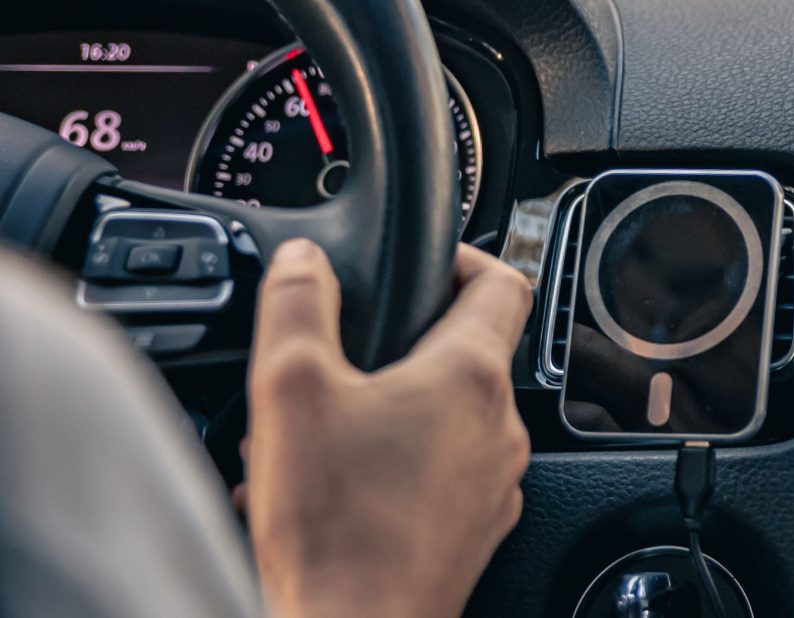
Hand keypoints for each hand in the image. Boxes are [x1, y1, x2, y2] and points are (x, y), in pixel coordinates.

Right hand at [242, 239, 533, 617]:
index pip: (502, 281)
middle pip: (463, 356)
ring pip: (441, 424)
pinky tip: (325, 494)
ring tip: (314, 441)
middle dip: (395, 354)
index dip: (462, 259)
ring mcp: (491, 485)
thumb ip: (296, 306)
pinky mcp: (471, 533)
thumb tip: (301, 261)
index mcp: (471, 375)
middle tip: (337, 369)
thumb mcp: (291, 390)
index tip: (423, 266)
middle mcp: (499, 427)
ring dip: (380, 418)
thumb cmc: (334, 527)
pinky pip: (434, 480)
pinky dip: (386, 472)